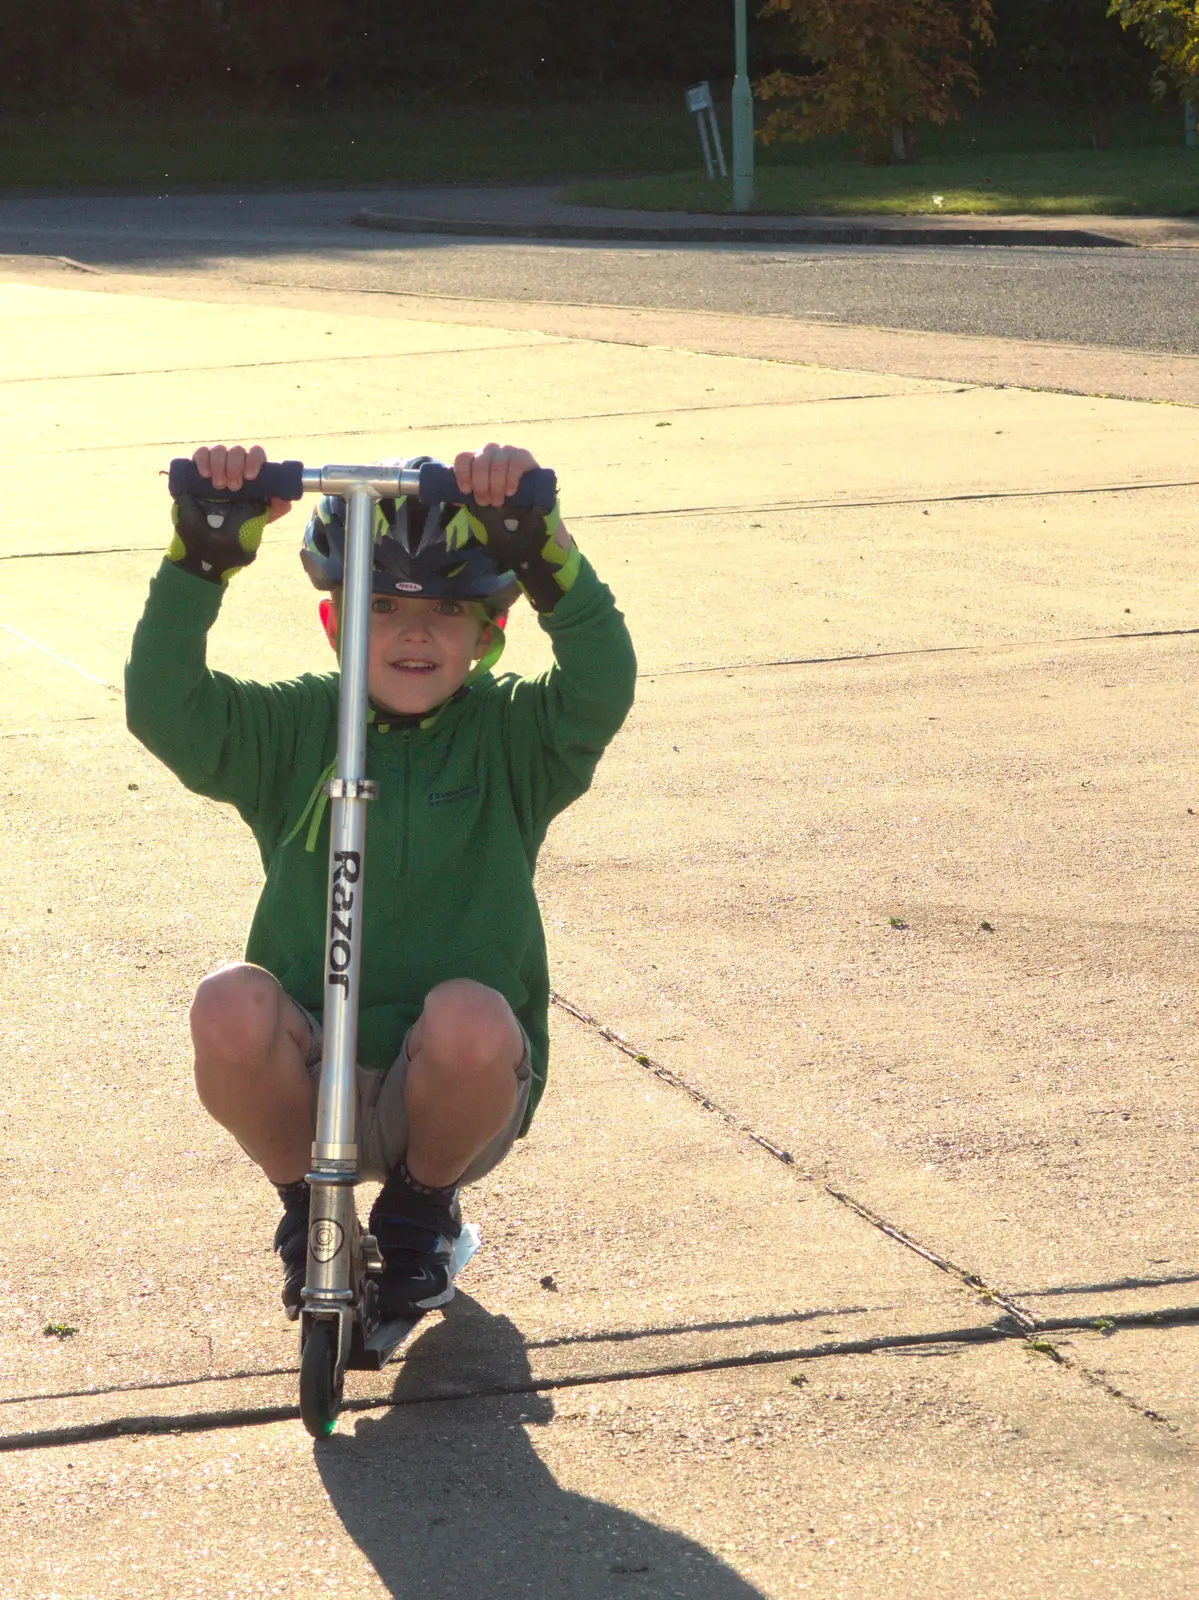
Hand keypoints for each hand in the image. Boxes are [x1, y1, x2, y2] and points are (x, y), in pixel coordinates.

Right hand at [193, 445, 292, 522]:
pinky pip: (201, 453)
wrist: (224, 525)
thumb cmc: (248, 514)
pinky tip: (205, 474)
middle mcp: (237, 460)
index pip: (256, 453)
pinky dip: (202, 460)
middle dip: (234, 467)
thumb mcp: (267, 512)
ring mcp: (219, 460)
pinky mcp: (202, 463)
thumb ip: (279, 505)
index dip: (253, 461)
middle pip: (237, 451)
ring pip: (219, 451)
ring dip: (219, 466)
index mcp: (254, 466)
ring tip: (219, 485)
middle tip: (233, 487)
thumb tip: (285, 498)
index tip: (250, 477)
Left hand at [450, 443, 577, 613]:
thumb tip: (445, 499)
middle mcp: (490, 452)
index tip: (465, 491)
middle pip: (480, 460)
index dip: (462, 473)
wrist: (527, 505)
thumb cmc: (498, 501)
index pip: (463, 457)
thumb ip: (465, 497)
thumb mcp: (479, 499)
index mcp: (475, 459)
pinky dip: (511, 476)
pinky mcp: (525, 457)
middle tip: (484, 503)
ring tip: (498, 501)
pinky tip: (510, 491)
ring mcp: (508, 451)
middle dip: (481, 483)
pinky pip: (516, 461)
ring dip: (495, 483)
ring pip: (497, 461)